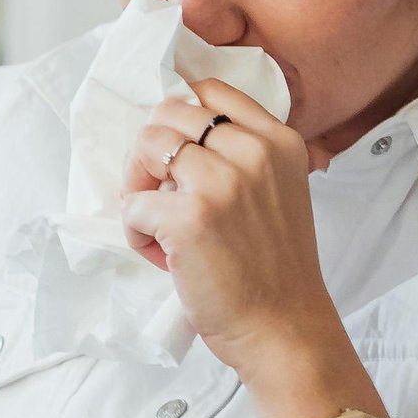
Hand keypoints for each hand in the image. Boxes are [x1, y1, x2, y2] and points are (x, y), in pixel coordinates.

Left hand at [121, 78, 341, 384]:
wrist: (285, 328)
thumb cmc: (276, 268)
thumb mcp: (283, 191)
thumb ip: (246, 157)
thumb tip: (180, 138)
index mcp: (278, 141)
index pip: (211, 89)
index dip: (180, 116)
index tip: (174, 150)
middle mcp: (252, 151)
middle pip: (169, 113)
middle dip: (153, 154)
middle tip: (162, 196)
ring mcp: (219, 181)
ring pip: (145, 145)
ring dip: (139, 186)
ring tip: (157, 225)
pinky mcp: (187, 216)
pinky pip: (132, 203)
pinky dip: (135, 230)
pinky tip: (161, 255)